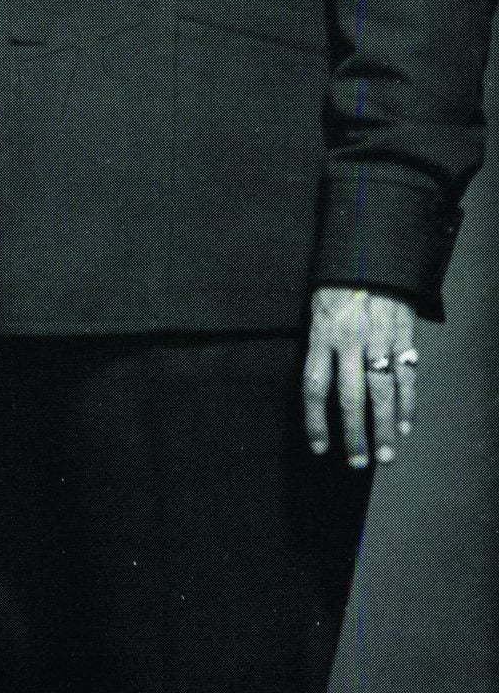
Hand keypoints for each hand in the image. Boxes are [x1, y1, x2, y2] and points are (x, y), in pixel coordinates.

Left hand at [304, 286, 419, 467]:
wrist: (371, 259)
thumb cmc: (336, 290)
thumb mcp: (315, 314)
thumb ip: (319, 350)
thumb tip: (318, 391)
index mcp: (321, 337)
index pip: (314, 387)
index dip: (315, 421)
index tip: (319, 448)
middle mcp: (350, 343)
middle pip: (351, 398)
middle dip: (354, 434)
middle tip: (357, 462)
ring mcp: (380, 343)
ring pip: (383, 394)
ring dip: (385, 428)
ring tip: (386, 456)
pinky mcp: (404, 339)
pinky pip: (407, 378)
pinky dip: (408, 405)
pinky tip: (405, 427)